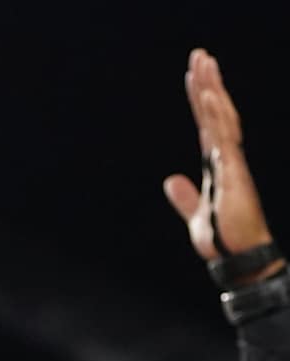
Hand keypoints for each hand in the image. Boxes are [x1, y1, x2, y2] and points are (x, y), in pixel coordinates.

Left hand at [163, 49, 280, 278]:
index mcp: (216, 164)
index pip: (207, 123)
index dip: (200, 99)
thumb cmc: (222, 238)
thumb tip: (171, 181)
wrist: (237, 256)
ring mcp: (230, 163)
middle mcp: (225, 157)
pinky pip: (225, 140)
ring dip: (212, 91)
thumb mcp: (195, 215)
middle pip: (215, 112)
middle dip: (207, 83)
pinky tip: (212, 99)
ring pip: (221, 119)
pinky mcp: (233, 173)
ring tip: (204, 64)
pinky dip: (219, 118)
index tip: (194, 74)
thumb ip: (184, 198)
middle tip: (199, 55)